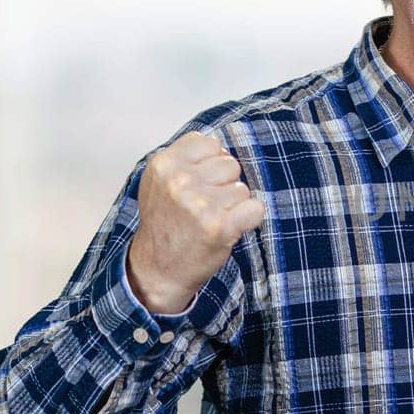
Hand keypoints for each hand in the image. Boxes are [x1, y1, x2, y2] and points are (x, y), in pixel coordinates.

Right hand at [126, 132, 263, 313]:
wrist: (158, 269)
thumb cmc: (165, 224)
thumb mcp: (160, 181)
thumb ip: (185, 158)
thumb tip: (221, 144)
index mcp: (164, 164)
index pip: (210, 143)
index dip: (211, 164)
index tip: (199, 184)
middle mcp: (180, 181)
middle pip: (230, 164)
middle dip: (224, 184)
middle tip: (204, 207)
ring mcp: (200, 204)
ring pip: (242, 188)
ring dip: (234, 205)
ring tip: (212, 220)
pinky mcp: (220, 226)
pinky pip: (255, 208)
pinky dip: (249, 220)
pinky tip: (229, 230)